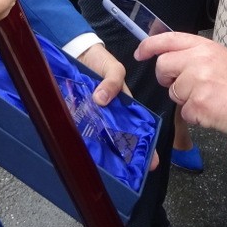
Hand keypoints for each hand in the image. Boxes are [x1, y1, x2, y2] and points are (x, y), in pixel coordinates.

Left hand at [77, 45, 157, 169]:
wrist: (76, 52)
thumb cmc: (100, 61)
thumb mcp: (114, 69)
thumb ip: (112, 82)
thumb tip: (101, 99)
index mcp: (122, 107)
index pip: (136, 129)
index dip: (145, 146)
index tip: (151, 164)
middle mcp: (108, 115)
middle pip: (116, 139)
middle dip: (122, 157)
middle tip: (125, 174)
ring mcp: (91, 116)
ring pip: (97, 137)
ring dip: (98, 151)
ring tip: (101, 169)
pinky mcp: (74, 114)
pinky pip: (77, 128)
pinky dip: (77, 138)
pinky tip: (77, 152)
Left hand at [135, 32, 226, 135]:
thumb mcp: (219, 57)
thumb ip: (195, 56)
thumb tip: (173, 63)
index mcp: (203, 47)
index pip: (168, 39)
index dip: (149, 46)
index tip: (140, 53)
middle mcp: (198, 61)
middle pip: (163, 66)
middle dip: (167, 78)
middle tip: (182, 85)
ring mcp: (196, 83)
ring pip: (173, 93)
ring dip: (185, 100)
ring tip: (208, 98)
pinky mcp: (197, 105)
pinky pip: (183, 112)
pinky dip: (194, 115)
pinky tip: (211, 110)